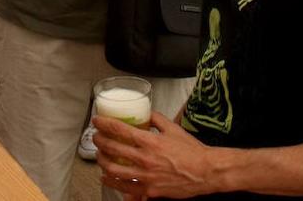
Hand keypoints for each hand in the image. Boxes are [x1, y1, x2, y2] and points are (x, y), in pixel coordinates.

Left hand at [93, 112, 218, 198]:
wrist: (207, 172)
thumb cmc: (192, 151)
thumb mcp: (173, 128)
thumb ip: (156, 118)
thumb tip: (145, 112)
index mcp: (150, 141)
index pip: (119, 130)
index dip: (104, 124)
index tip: (96, 121)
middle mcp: (145, 159)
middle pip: (111, 148)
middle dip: (99, 141)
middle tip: (96, 137)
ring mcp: (146, 177)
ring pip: (113, 169)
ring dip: (101, 161)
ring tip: (99, 156)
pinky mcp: (150, 191)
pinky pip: (125, 187)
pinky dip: (111, 181)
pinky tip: (106, 177)